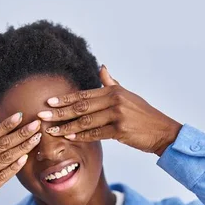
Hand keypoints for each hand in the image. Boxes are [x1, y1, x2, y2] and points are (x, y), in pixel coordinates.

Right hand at [0, 113, 41, 204]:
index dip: (6, 125)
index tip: (20, 115)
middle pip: (1, 144)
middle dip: (20, 133)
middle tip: (36, 124)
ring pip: (4, 158)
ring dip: (22, 147)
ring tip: (36, 138)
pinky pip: (1, 177)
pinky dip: (13, 167)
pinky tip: (25, 159)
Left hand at [37, 65, 182, 155]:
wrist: (162, 131)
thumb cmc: (143, 115)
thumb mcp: (128, 95)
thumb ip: (112, 84)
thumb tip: (102, 68)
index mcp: (114, 91)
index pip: (84, 95)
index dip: (65, 98)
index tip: (48, 101)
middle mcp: (115, 100)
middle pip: (81, 106)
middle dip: (60, 112)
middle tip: (42, 115)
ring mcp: (118, 115)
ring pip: (86, 121)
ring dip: (66, 126)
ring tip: (51, 130)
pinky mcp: (120, 130)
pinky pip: (96, 133)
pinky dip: (82, 135)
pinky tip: (69, 136)